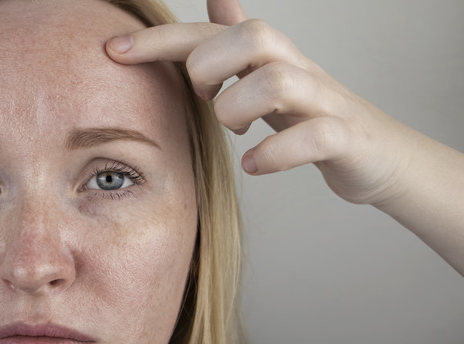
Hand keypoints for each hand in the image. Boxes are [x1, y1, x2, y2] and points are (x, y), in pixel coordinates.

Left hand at [105, 0, 417, 206]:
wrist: (376, 154)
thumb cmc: (310, 114)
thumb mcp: (269, 73)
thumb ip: (238, 42)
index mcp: (269, 56)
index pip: (210, 33)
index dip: (161, 40)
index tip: (113, 51)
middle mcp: (297, 68)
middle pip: (253, 36)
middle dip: (210, 66)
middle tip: (205, 99)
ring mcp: (324, 102)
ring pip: (280, 81)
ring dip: (239, 109)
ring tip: (234, 131)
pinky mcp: (345, 138)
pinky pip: (316, 136)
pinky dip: (276, 153)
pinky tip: (255, 164)